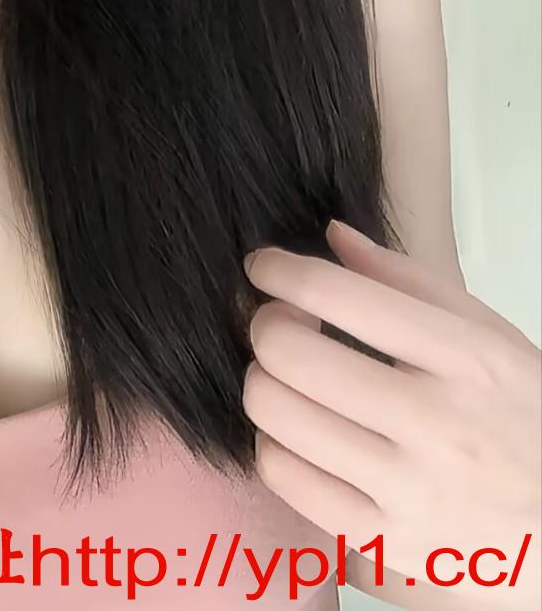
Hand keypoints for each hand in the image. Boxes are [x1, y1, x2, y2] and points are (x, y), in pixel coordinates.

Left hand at [242, 219, 540, 607]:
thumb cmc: (526, 421)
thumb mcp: (492, 339)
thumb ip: (409, 281)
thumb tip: (334, 235)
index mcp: (466, 360)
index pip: (342, 297)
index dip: (281, 271)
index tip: (263, 266)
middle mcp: (435, 425)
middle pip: (290, 354)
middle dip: (266, 325)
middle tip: (279, 325)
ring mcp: (408, 491)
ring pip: (275, 414)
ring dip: (264, 381)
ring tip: (285, 377)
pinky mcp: (386, 544)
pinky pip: (285, 479)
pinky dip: (274, 443)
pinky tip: (297, 432)